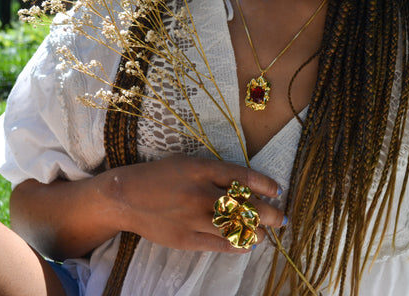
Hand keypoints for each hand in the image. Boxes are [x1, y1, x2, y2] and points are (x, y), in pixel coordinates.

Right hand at [102, 156, 284, 252]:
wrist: (125, 196)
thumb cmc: (160, 176)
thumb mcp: (188, 163)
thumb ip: (215, 172)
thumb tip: (247, 186)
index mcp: (201, 169)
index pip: (243, 177)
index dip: (265, 185)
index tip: (277, 191)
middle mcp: (200, 193)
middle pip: (245, 206)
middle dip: (270, 214)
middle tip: (282, 218)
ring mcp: (193, 218)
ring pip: (236, 229)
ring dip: (257, 233)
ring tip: (265, 234)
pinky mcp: (185, 239)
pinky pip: (219, 245)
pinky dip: (237, 245)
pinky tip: (246, 244)